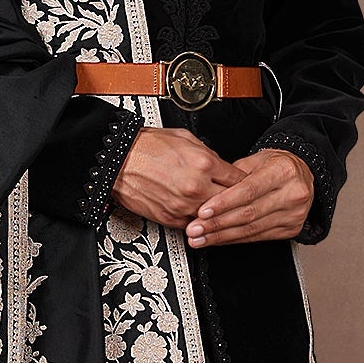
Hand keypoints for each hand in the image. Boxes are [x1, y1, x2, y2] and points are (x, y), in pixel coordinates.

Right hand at [110, 127, 244, 227]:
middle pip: (231, 202)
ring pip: (214, 217)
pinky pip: (194, 224)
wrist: (118, 160)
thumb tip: (219, 165)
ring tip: (219, 209)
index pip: (239, 179)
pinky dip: (199, 221)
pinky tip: (200, 215)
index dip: (244, 182)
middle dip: (235, 200)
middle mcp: (196, 187)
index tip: (245, 184)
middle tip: (237, 200)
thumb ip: (207, 154)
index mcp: (203, 163)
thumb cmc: (146, 146)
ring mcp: (183, 205)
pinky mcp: (170, 218)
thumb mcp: (185, 138)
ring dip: (217, 214)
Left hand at [184, 147, 313, 245]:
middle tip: (194, 229)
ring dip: (222, 236)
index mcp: (283, 171)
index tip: (203, 212)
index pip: (249, 190)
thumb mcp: (256, 160)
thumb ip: (233, 176)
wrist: (302, 174)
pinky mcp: (291, 229)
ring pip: (251, 229)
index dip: (224, 203)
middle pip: (249, 213)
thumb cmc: (276, 165)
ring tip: (201, 238)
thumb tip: (207, 192)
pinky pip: (257, 237)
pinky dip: (234, 239)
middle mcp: (292, 194)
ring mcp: (293, 214)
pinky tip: (218, 239)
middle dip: (217, 223)